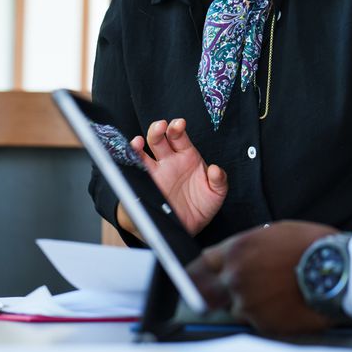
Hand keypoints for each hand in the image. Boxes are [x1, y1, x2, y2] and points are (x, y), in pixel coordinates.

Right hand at [131, 118, 227, 234]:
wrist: (185, 227)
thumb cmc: (200, 206)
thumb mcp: (216, 194)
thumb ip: (219, 181)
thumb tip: (216, 170)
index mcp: (187, 156)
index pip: (180, 136)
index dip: (178, 127)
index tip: (180, 124)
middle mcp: (170, 160)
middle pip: (161, 137)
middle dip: (160, 129)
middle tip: (163, 126)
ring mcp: (157, 170)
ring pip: (146, 150)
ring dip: (143, 142)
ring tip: (143, 139)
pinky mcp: (147, 182)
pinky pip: (136, 167)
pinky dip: (132, 156)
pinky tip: (133, 149)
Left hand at [189, 222, 336, 335]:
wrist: (337, 271)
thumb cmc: (312, 246)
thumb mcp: (274, 233)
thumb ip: (248, 247)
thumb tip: (238, 257)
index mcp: (236, 251)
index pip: (202, 263)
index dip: (199, 271)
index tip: (197, 276)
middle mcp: (235, 278)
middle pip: (209, 292)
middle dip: (216, 292)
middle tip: (232, 291)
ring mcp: (248, 304)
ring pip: (237, 308)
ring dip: (250, 304)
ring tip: (277, 294)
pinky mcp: (264, 324)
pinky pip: (259, 322)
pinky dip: (269, 317)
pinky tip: (287, 305)